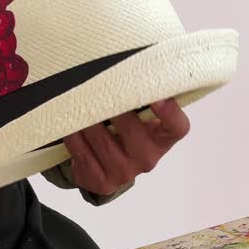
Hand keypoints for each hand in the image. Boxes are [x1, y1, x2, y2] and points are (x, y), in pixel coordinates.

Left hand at [63, 99, 190, 196]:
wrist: (108, 167)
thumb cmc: (126, 131)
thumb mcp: (140, 117)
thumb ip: (140, 99)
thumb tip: (128, 66)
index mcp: (163, 138)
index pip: (177, 127)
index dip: (170, 114)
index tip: (158, 98)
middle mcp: (148, 158)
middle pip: (131, 128)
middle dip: (111, 106)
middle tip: (97, 88)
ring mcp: (125, 172)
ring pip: (102, 140)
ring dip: (86, 119)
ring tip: (78, 104)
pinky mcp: (102, 182)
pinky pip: (82, 153)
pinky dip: (74, 135)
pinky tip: (70, 125)